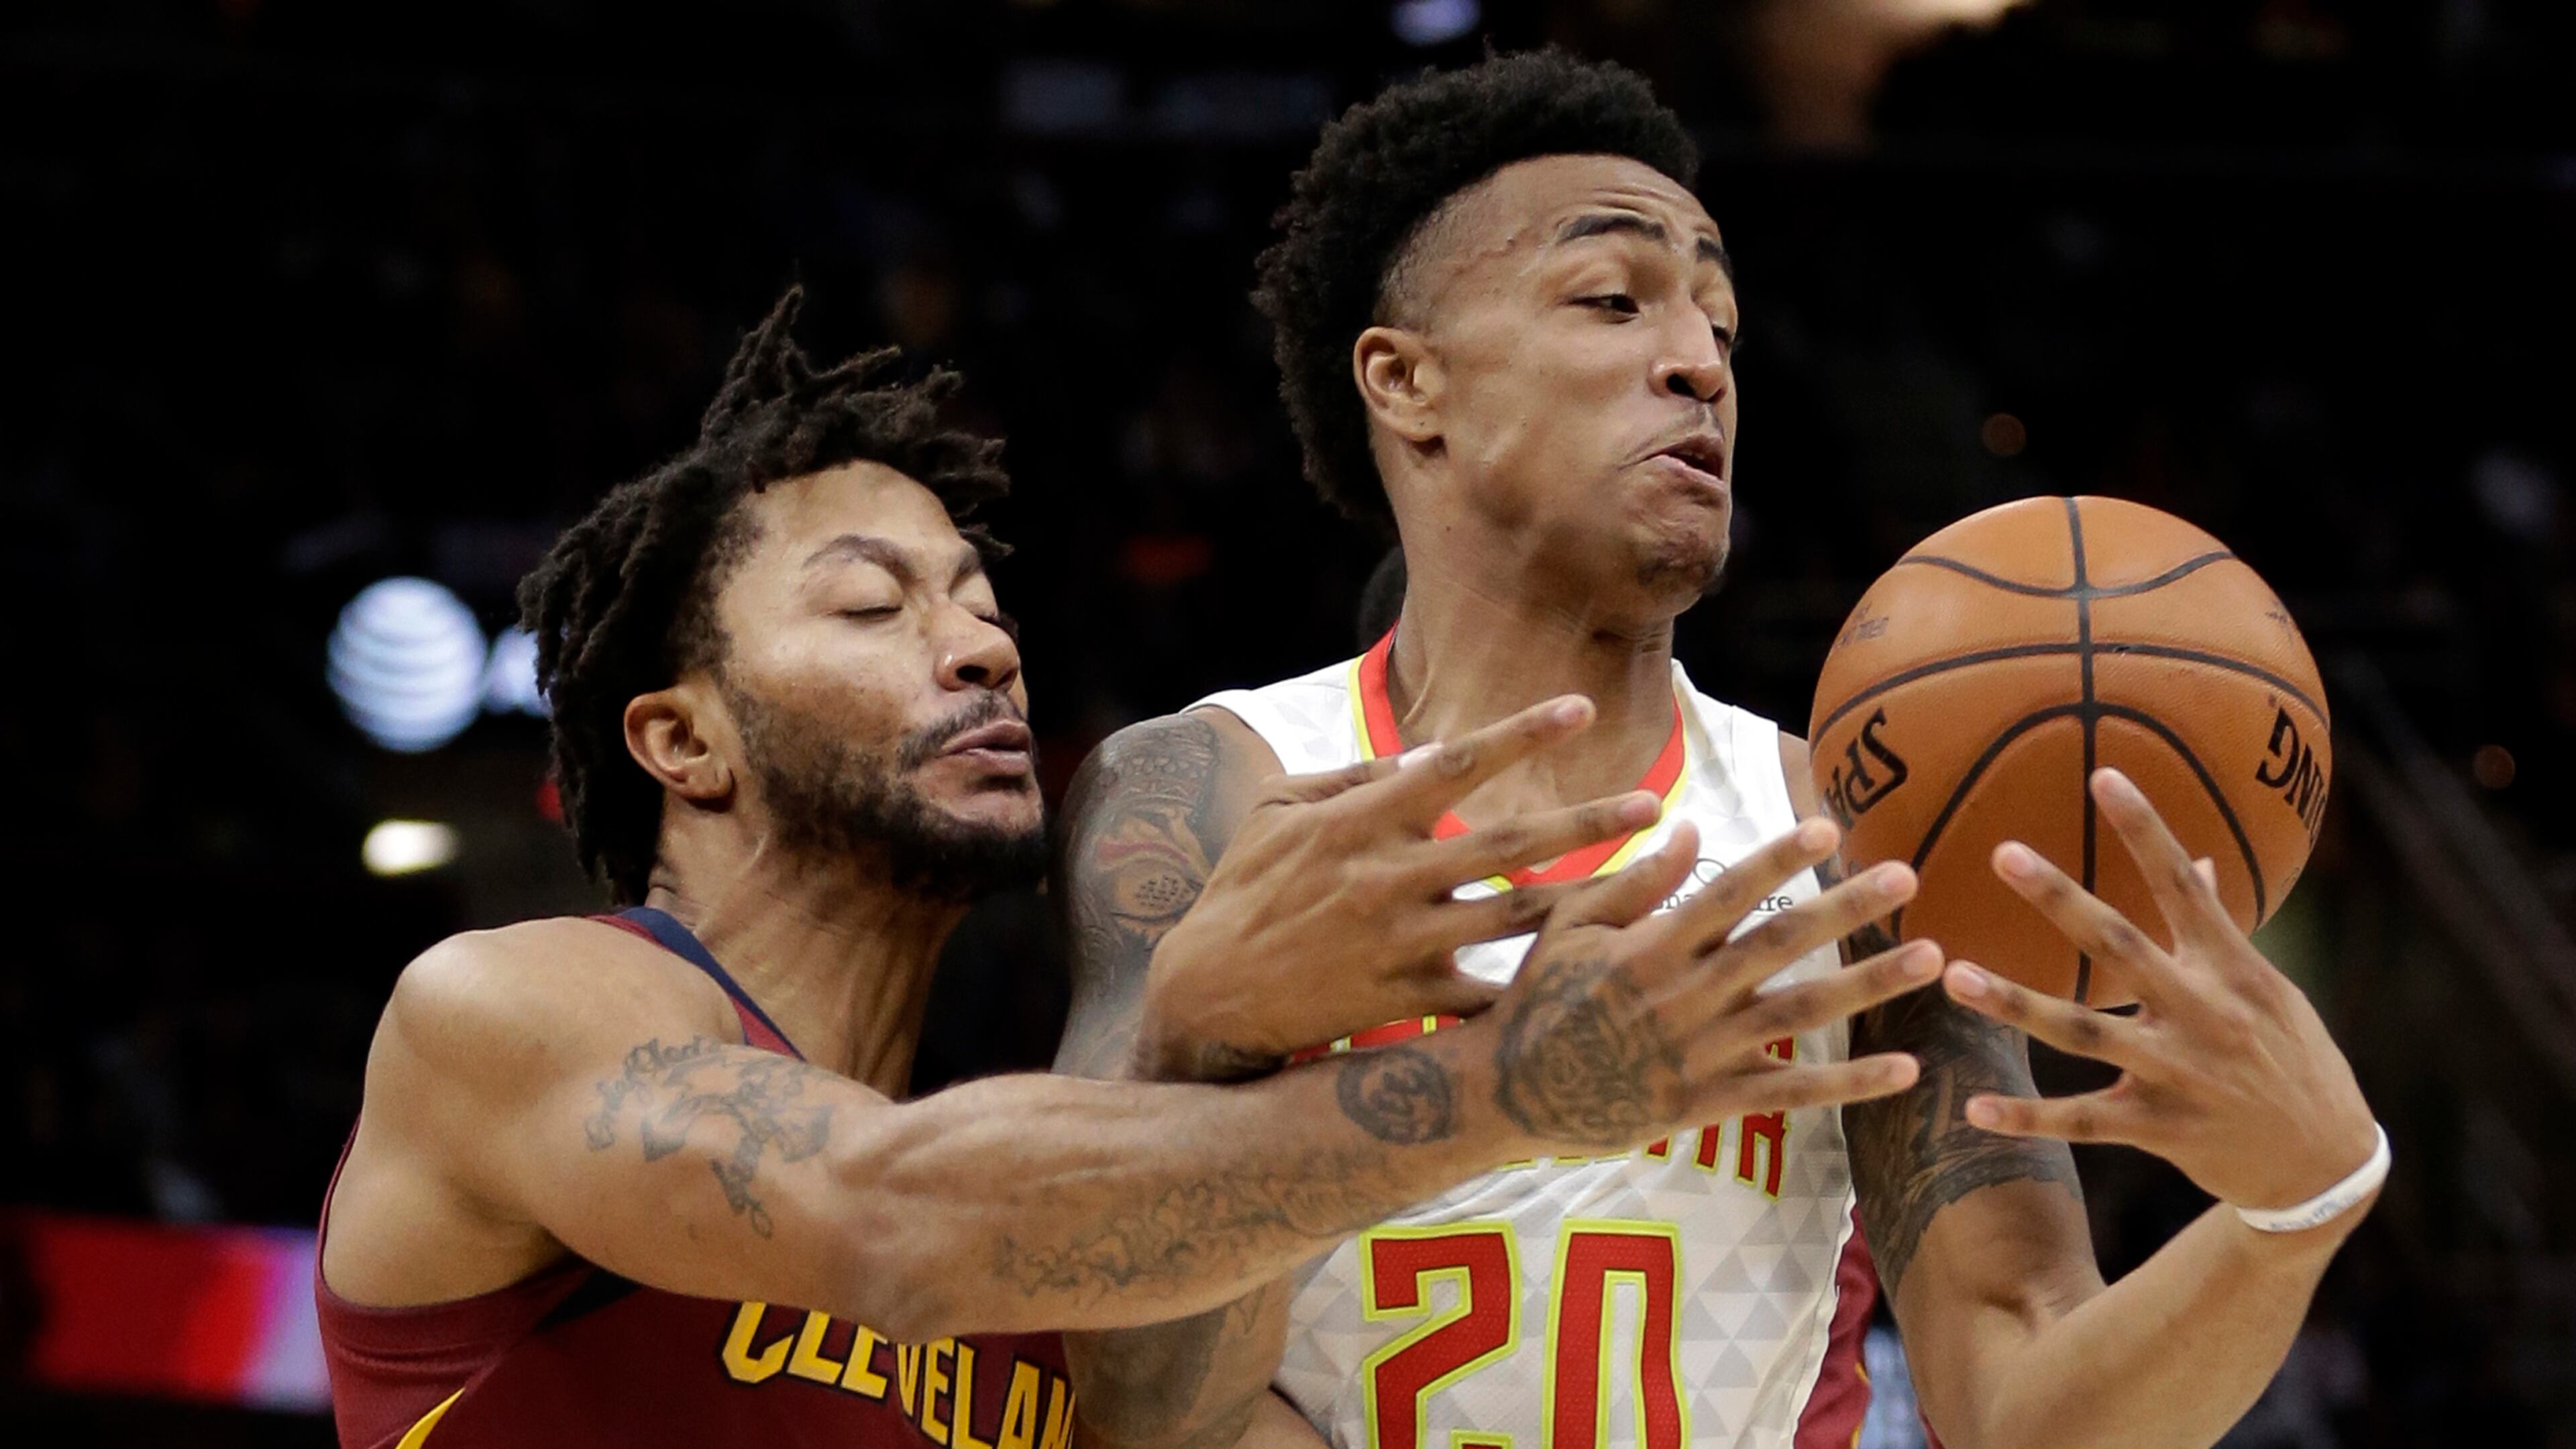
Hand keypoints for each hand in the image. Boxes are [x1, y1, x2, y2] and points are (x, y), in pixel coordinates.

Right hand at [1137, 696, 1660, 1078]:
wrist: (1207, 995)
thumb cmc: (1244, 891)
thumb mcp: (1274, 813)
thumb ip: (1351, 780)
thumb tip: (1423, 755)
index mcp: (1360, 820)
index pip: (1454, 763)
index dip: (1521, 734)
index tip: (1579, 708)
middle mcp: (1388, 876)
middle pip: (1508, 842)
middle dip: (1587, 822)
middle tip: (1652, 804)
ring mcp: (1400, 941)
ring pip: (1516, 916)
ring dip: (1587, 899)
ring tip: (1650, 887)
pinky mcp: (1404, 998)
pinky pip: (1486, 992)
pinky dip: (1537, 987)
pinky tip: (1593, 979)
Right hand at [1473, 815, 1939, 1155]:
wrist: (1505, 1091)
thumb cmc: (1536, 999)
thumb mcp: (1570, 927)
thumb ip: (1634, 878)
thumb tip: (1692, 825)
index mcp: (1650, 946)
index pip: (1726, 891)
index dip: (1779, 857)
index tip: (1828, 825)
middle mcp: (1683, 995)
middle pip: (1778, 944)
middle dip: (1845, 908)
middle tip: (1907, 876)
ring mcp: (1699, 1052)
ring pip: (1798, 1013)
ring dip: (1868, 984)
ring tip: (1931, 958)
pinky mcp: (1706, 1102)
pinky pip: (1789, 1093)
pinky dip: (1849, 1084)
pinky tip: (1905, 1067)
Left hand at [1940, 767, 2378, 1220]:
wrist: (2326, 1164)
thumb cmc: (2293, 1060)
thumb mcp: (2271, 990)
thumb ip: (2221, 930)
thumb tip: (2199, 859)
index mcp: (2232, 969)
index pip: (2185, 885)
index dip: (2146, 830)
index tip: (2104, 776)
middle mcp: (2203, 1013)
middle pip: (2120, 945)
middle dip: (2061, 899)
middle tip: (2004, 853)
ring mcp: (2179, 1072)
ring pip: (2083, 1033)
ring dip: (2015, 1004)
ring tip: (1955, 977)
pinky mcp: (2160, 1128)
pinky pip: (2082, 1120)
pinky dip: (2027, 1117)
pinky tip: (1973, 1109)